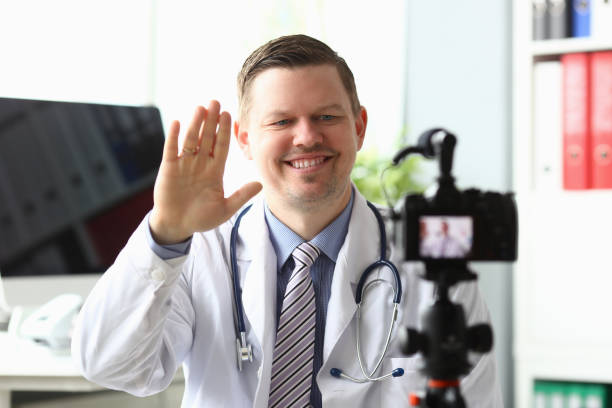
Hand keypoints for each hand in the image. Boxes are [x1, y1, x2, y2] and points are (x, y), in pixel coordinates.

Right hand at [149, 101, 261, 243]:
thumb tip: (260, 184)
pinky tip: (176, 122)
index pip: (221, 147)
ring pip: (190, 140)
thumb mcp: (225, 208)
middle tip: (216, 102)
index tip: (229, 115)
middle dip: (211, 121)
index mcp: (214, 171)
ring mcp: (184, 164)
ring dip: (195, 124)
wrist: (178, 225)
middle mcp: (200, 164)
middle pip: (207, 138)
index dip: (224, 131)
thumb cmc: (201, 218)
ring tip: (200, 108)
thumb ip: (241, 196)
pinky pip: (171, 150)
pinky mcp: (169, 169)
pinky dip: (173, 137)